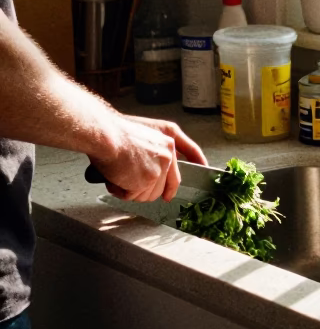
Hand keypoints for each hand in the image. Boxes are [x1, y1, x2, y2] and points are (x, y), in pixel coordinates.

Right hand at [88, 115, 207, 202]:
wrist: (105, 134)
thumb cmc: (115, 131)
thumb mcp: (144, 131)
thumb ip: (154, 149)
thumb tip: (152, 170)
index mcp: (169, 138)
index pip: (190, 152)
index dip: (197, 162)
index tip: (204, 169)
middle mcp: (169, 154)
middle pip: (166, 185)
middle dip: (149, 190)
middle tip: (132, 185)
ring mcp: (159, 169)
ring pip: (148, 194)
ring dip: (131, 191)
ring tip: (118, 175)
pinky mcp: (148, 181)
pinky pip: (133, 197)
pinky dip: (121, 192)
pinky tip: (114, 178)